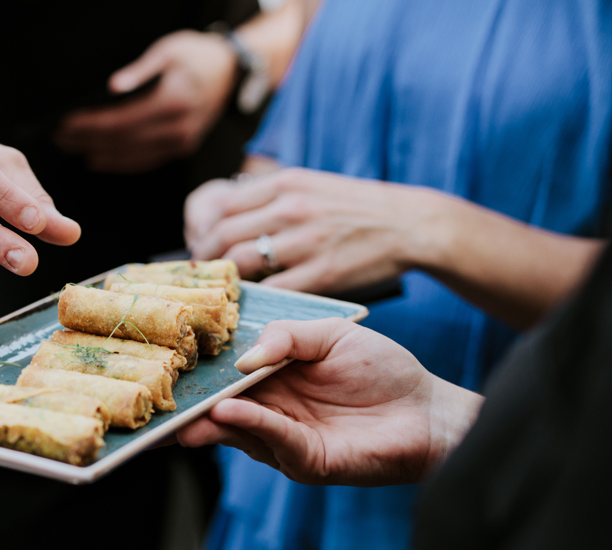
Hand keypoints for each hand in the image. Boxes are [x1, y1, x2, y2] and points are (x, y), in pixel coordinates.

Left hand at [54, 30, 236, 172]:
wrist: (230, 71)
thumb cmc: (197, 56)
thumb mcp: (168, 51)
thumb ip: (140, 70)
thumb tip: (114, 87)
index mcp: (173, 102)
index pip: (122, 122)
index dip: (91, 126)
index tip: (67, 124)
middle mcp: (178, 128)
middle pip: (123, 142)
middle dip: (89, 140)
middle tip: (61, 138)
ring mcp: (182, 142)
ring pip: (133, 157)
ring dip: (101, 154)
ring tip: (74, 149)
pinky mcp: (182, 148)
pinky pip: (146, 160)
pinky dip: (121, 162)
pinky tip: (101, 160)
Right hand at [176, 319, 481, 484]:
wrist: (428, 411)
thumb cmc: (384, 371)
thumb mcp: (332, 336)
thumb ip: (288, 336)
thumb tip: (244, 358)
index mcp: (270, 379)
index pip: (223, 377)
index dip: (195, 374)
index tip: (162, 365)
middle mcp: (269, 412)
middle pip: (217, 410)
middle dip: (185, 406)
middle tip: (155, 396)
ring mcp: (283, 440)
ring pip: (236, 430)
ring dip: (209, 420)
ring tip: (189, 408)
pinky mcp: (305, 461)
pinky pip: (272, 441)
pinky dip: (250, 426)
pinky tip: (230, 412)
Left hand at [187, 169, 451, 294]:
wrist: (410, 224)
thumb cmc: (358, 208)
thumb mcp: (313, 184)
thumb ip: (272, 195)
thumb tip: (228, 209)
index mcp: (285, 183)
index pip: (219, 204)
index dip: (201, 228)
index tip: (200, 243)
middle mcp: (291, 207)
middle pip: (222, 235)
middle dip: (206, 259)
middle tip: (205, 274)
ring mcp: (305, 241)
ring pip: (241, 263)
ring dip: (225, 281)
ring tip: (224, 290)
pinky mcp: (321, 273)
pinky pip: (273, 290)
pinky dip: (257, 299)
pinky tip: (253, 304)